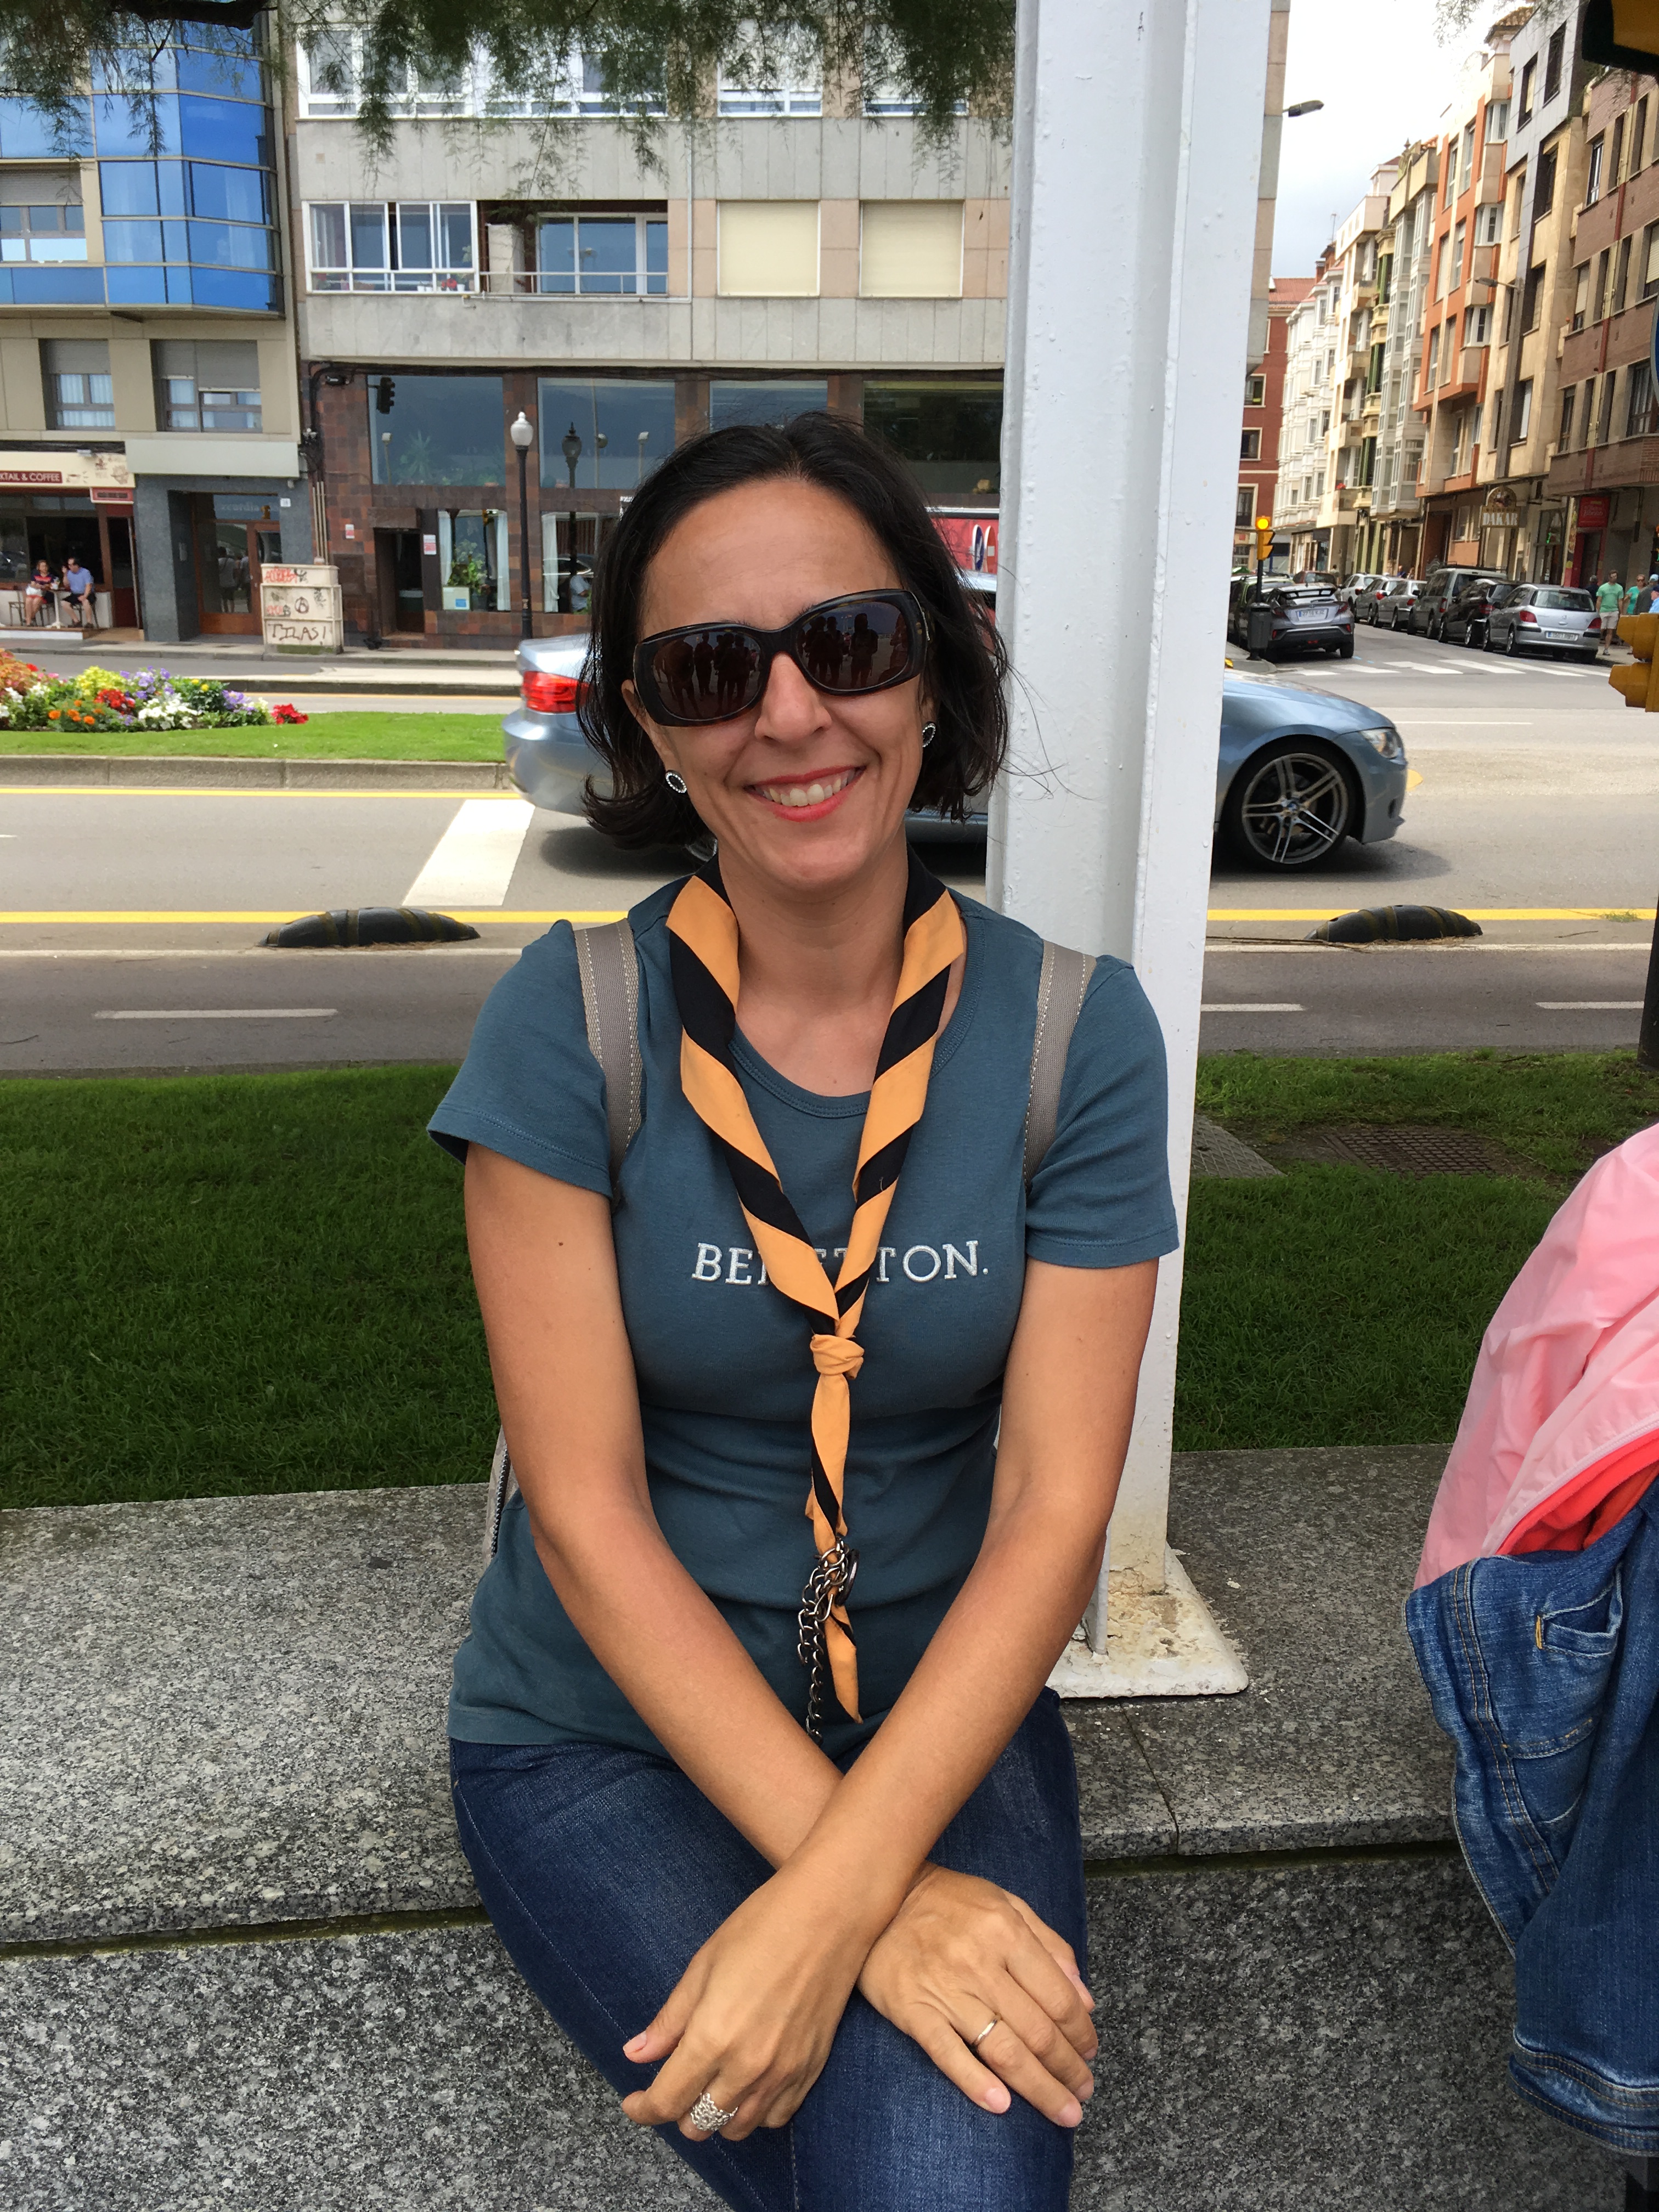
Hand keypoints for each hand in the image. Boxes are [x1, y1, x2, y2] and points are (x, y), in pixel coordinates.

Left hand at [619, 1863, 870, 2141]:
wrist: (829, 1912)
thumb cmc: (762, 1927)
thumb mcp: (702, 1966)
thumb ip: (669, 2020)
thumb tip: (636, 2054)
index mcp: (712, 2038)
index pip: (667, 2102)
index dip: (642, 2109)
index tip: (633, 2101)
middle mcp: (747, 2066)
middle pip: (699, 2123)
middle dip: (677, 2110)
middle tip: (672, 2083)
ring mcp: (783, 2072)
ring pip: (737, 2127)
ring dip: (715, 2115)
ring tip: (708, 2086)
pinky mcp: (811, 2069)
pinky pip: (776, 2117)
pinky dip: (754, 2112)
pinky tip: (746, 2085)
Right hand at [855, 1865, 1096, 2126]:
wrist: (879, 1898)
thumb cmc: (949, 1902)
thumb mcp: (1005, 1904)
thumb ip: (1048, 1945)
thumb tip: (1084, 1997)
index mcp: (1006, 1932)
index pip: (1058, 1996)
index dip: (1081, 2032)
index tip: (1091, 2052)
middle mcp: (980, 1963)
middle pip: (1037, 2031)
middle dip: (1068, 2069)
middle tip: (1083, 2091)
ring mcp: (945, 1990)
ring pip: (1002, 2050)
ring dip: (1039, 2087)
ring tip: (1063, 2111)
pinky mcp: (913, 2012)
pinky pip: (948, 2054)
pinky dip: (976, 2083)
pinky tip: (1001, 2105)